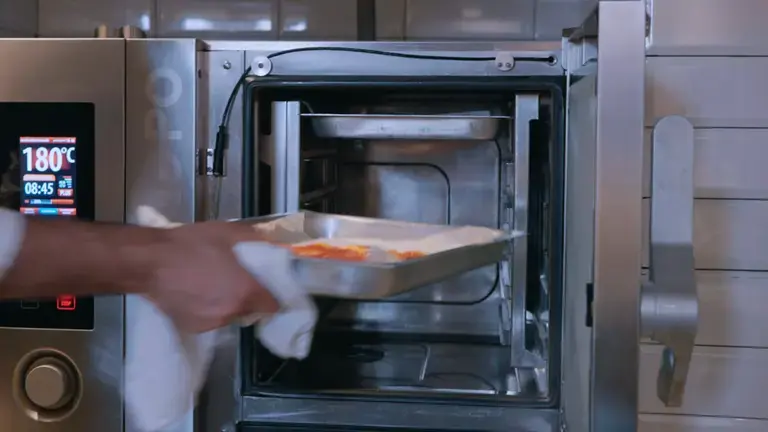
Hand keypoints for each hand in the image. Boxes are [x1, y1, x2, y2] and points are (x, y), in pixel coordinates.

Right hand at [146, 221, 278, 332]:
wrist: (149, 262)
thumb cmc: (190, 244)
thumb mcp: (227, 232)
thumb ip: (256, 240)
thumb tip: (273, 245)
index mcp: (245, 291)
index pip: (273, 306)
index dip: (272, 295)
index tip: (266, 286)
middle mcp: (231, 312)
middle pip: (252, 311)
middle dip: (249, 298)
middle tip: (238, 280)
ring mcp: (211, 323)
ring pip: (231, 316)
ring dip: (229, 304)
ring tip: (214, 284)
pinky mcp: (193, 328)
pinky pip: (211, 319)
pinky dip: (210, 309)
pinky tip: (198, 293)